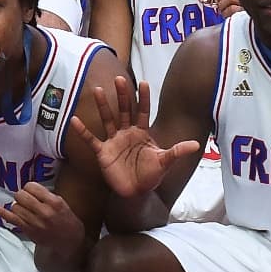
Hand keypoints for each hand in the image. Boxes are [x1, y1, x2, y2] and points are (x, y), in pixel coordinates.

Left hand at [0, 181, 84, 247]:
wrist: (68, 242)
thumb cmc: (66, 220)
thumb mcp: (61, 203)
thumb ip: (46, 195)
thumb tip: (29, 188)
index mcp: (54, 202)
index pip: (32, 186)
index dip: (29, 187)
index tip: (31, 191)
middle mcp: (43, 211)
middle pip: (21, 195)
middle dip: (22, 195)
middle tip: (27, 199)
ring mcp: (34, 222)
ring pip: (15, 206)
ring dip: (17, 205)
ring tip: (24, 208)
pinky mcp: (27, 230)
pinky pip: (11, 219)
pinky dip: (1, 212)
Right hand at [68, 80, 202, 196]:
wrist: (136, 193)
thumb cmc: (151, 176)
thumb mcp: (165, 162)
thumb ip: (177, 151)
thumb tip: (196, 144)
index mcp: (142, 133)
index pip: (143, 111)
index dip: (143, 98)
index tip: (144, 82)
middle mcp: (127, 133)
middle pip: (124, 110)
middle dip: (122, 95)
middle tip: (119, 78)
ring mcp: (114, 141)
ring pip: (107, 119)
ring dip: (102, 105)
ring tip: (97, 90)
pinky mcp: (103, 152)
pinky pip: (91, 139)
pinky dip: (82, 131)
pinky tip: (74, 120)